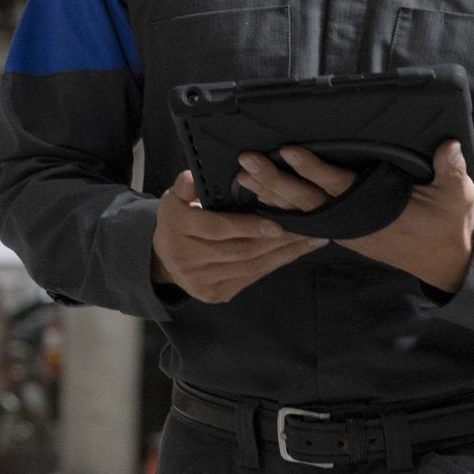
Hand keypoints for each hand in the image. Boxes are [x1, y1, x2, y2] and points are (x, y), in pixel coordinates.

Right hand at [150, 170, 325, 304]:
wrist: (167, 258)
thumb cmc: (179, 220)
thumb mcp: (175, 197)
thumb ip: (186, 186)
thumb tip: (192, 178)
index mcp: (177, 229)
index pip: (218, 228)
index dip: (249, 226)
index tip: (277, 224)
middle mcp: (187, 259)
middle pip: (239, 250)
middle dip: (276, 241)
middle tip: (305, 228)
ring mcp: (201, 281)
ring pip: (250, 266)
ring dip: (282, 254)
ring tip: (307, 240)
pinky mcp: (214, 294)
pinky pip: (251, 278)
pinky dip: (274, 265)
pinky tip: (292, 254)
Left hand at [236, 142, 473, 293]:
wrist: (443, 259)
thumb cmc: (447, 224)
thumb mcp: (456, 196)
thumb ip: (449, 170)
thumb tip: (448, 146)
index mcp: (373, 208)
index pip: (337, 185)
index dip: (312, 168)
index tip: (289, 152)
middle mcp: (351, 219)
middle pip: (305, 198)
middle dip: (274, 178)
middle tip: (247, 160)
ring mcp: (343, 227)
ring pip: (299, 209)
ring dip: (270, 192)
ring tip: (242, 175)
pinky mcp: (340, 228)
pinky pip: (304, 217)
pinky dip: (281, 206)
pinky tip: (260, 195)